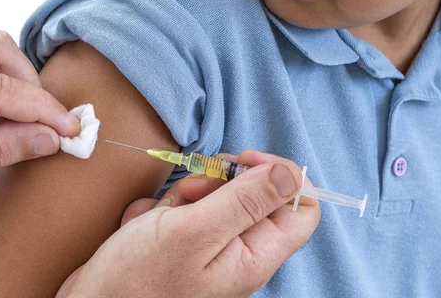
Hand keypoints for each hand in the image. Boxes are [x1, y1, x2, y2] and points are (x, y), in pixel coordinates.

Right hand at [57, 150, 319, 297]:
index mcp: (256, 255)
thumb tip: (291, 174)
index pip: (302, 207)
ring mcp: (211, 246)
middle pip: (253, 193)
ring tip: (158, 218)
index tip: (245, 160)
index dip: (281, 175)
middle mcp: (239, 251)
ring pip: (214, 195)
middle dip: (217, 182)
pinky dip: (163, 209)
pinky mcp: (185, 242)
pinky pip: (186, 207)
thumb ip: (246, 200)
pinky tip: (143, 226)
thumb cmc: (139, 279)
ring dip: (183, 195)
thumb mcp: (194, 232)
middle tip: (190, 191)